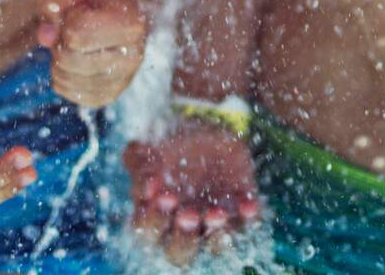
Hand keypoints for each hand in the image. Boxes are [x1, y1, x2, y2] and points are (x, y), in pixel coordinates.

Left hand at [35, 0, 145, 107]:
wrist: (122, 17)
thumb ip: (55, 1)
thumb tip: (44, 37)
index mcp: (131, 24)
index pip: (75, 32)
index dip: (68, 19)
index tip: (82, 11)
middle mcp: (133, 56)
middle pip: (68, 59)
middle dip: (60, 42)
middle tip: (72, 30)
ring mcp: (123, 80)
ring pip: (65, 78)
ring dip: (58, 60)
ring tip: (75, 45)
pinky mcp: (109, 96)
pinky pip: (68, 93)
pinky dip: (62, 76)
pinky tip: (76, 61)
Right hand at [124, 123, 261, 264]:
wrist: (208, 133)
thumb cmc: (174, 145)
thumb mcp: (154, 145)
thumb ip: (138, 156)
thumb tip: (137, 157)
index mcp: (155, 216)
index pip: (146, 230)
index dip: (150, 217)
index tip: (157, 193)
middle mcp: (182, 229)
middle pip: (178, 252)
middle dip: (183, 236)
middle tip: (187, 214)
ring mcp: (213, 227)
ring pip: (214, 246)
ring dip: (216, 234)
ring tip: (217, 214)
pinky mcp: (240, 217)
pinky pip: (246, 225)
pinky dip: (247, 216)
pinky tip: (247, 205)